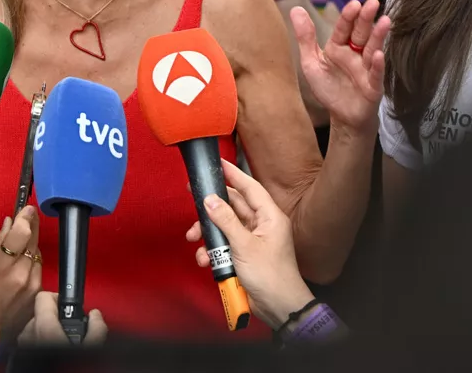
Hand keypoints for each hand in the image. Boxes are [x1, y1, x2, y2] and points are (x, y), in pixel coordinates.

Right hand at [0, 205, 41, 340]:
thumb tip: (10, 223)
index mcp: (0, 267)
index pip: (21, 233)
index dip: (25, 217)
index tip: (27, 208)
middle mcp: (20, 276)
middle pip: (33, 241)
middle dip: (31, 226)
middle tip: (27, 215)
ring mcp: (31, 287)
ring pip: (37, 255)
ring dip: (31, 245)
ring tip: (20, 241)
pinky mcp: (37, 295)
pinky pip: (38, 270)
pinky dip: (31, 263)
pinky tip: (21, 263)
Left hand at [18, 292, 106, 345]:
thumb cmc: (65, 367)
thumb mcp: (90, 348)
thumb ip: (96, 328)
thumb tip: (95, 315)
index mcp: (43, 326)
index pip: (44, 296)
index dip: (58, 299)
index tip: (68, 309)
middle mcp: (27, 333)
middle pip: (39, 312)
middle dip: (53, 318)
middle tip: (66, 330)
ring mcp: (21, 344)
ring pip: (33, 326)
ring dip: (44, 330)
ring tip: (56, 342)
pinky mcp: (18, 353)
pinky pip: (28, 339)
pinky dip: (37, 341)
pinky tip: (48, 349)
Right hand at [185, 160, 315, 328]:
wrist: (279, 308)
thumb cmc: (271, 276)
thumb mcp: (245, 246)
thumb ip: (226, 221)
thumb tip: (209, 199)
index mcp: (269, 217)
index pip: (250, 188)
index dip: (234, 174)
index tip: (218, 163)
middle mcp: (261, 225)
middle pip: (233, 207)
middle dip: (212, 207)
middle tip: (193, 197)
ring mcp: (252, 240)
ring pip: (225, 227)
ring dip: (208, 233)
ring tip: (194, 239)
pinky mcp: (244, 255)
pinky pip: (224, 245)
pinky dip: (213, 251)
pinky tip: (204, 259)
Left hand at [292, 0, 389, 135]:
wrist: (342, 116)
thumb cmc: (328, 87)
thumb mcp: (311, 62)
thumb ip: (305, 38)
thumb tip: (296, 8)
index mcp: (338, 47)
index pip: (343, 28)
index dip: (348, 16)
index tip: (354, 3)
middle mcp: (354, 54)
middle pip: (360, 34)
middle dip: (366, 19)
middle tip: (373, 3)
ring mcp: (365, 69)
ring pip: (372, 49)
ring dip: (378, 36)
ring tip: (385, 22)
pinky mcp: (373, 86)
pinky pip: (375, 74)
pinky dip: (377, 65)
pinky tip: (377, 54)